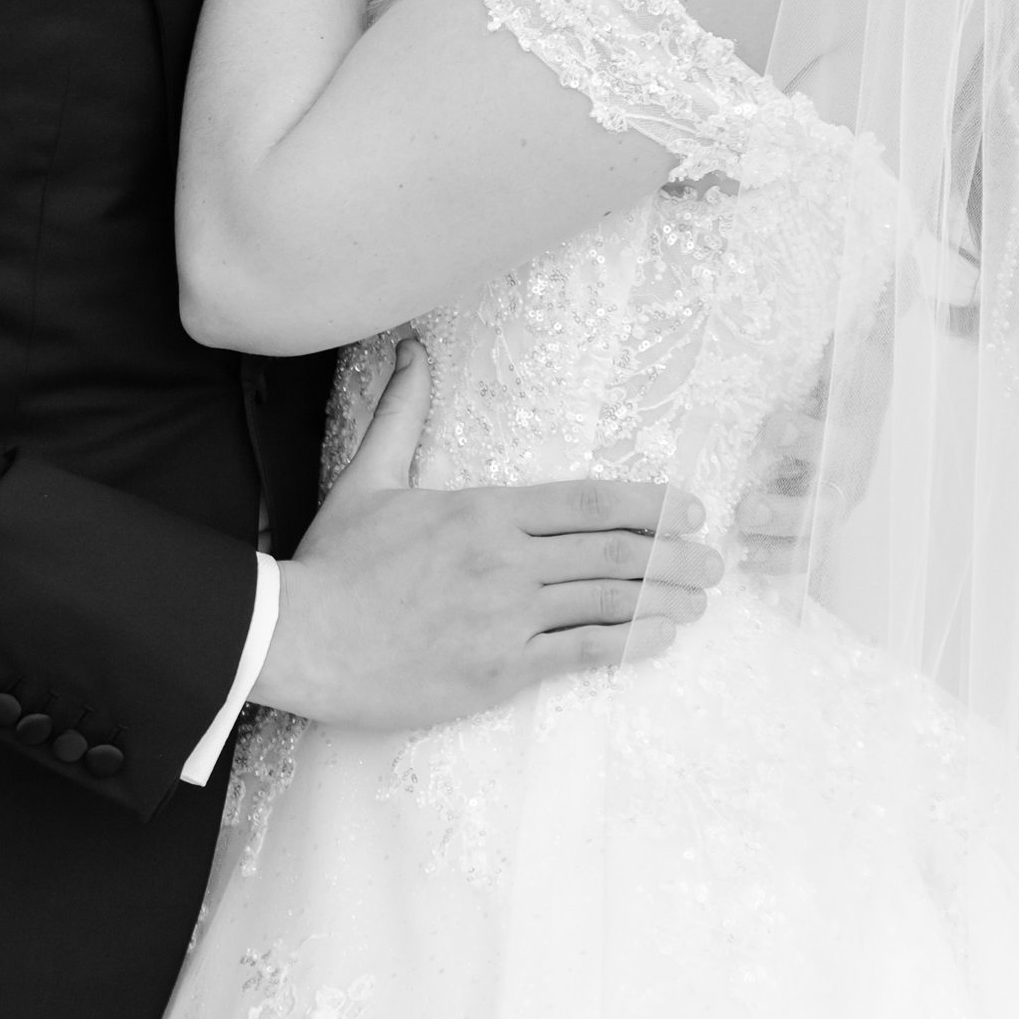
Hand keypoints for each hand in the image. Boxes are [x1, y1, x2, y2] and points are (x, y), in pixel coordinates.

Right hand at [254, 337, 722, 729]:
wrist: (303, 637)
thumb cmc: (334, 561)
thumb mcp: (369, 477)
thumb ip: (402, 414)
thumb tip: (411, 349)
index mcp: (485, 510)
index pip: (585, 501)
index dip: (646, 505)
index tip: (687, 509)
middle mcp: (507, 559)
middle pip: (610, 551)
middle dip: (671, 555)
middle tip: (714, 559)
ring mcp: (508, 617)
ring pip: (605, 600)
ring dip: (662, 597)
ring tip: (699, 599)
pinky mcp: (500, 669)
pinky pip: (580, 653)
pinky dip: (627, 642)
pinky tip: (659, 637)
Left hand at [735, 289, 895, 570]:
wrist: (855, 388)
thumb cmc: (844, 358)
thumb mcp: (855, 327)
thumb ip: (874, 296)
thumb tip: (904, 256)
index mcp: (861, 410)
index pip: (843, 426)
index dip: (810, 433)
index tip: (770, 429)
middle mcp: (854, 458)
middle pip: (830, 490)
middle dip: (792, 505)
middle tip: (748, 506)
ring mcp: (840, 492)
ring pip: (819, 527)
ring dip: (783, 538)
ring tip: (741, 536)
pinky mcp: (822, 517)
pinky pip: (809, 551)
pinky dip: (783, 564)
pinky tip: (749, 568)